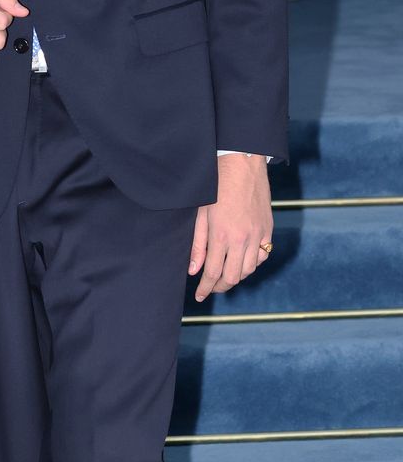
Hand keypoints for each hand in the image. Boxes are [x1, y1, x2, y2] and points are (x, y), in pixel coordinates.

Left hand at [188, 154, 272, 301]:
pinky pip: (262, 256)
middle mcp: (241, 239)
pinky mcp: (268, 229)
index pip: (212, 272)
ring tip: (226, 274)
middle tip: (212, 287)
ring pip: (249, 270)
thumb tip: (194, 271)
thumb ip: (198, 245)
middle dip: (220, 286)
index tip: (200, 295)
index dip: (206, 287)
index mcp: (221, 235)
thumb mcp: (201, 215)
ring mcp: (257, 235)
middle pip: (233, 277)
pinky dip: (252, 263)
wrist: (242, 166)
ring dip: (237, 276)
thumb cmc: (216, 187)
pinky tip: (243, 260)